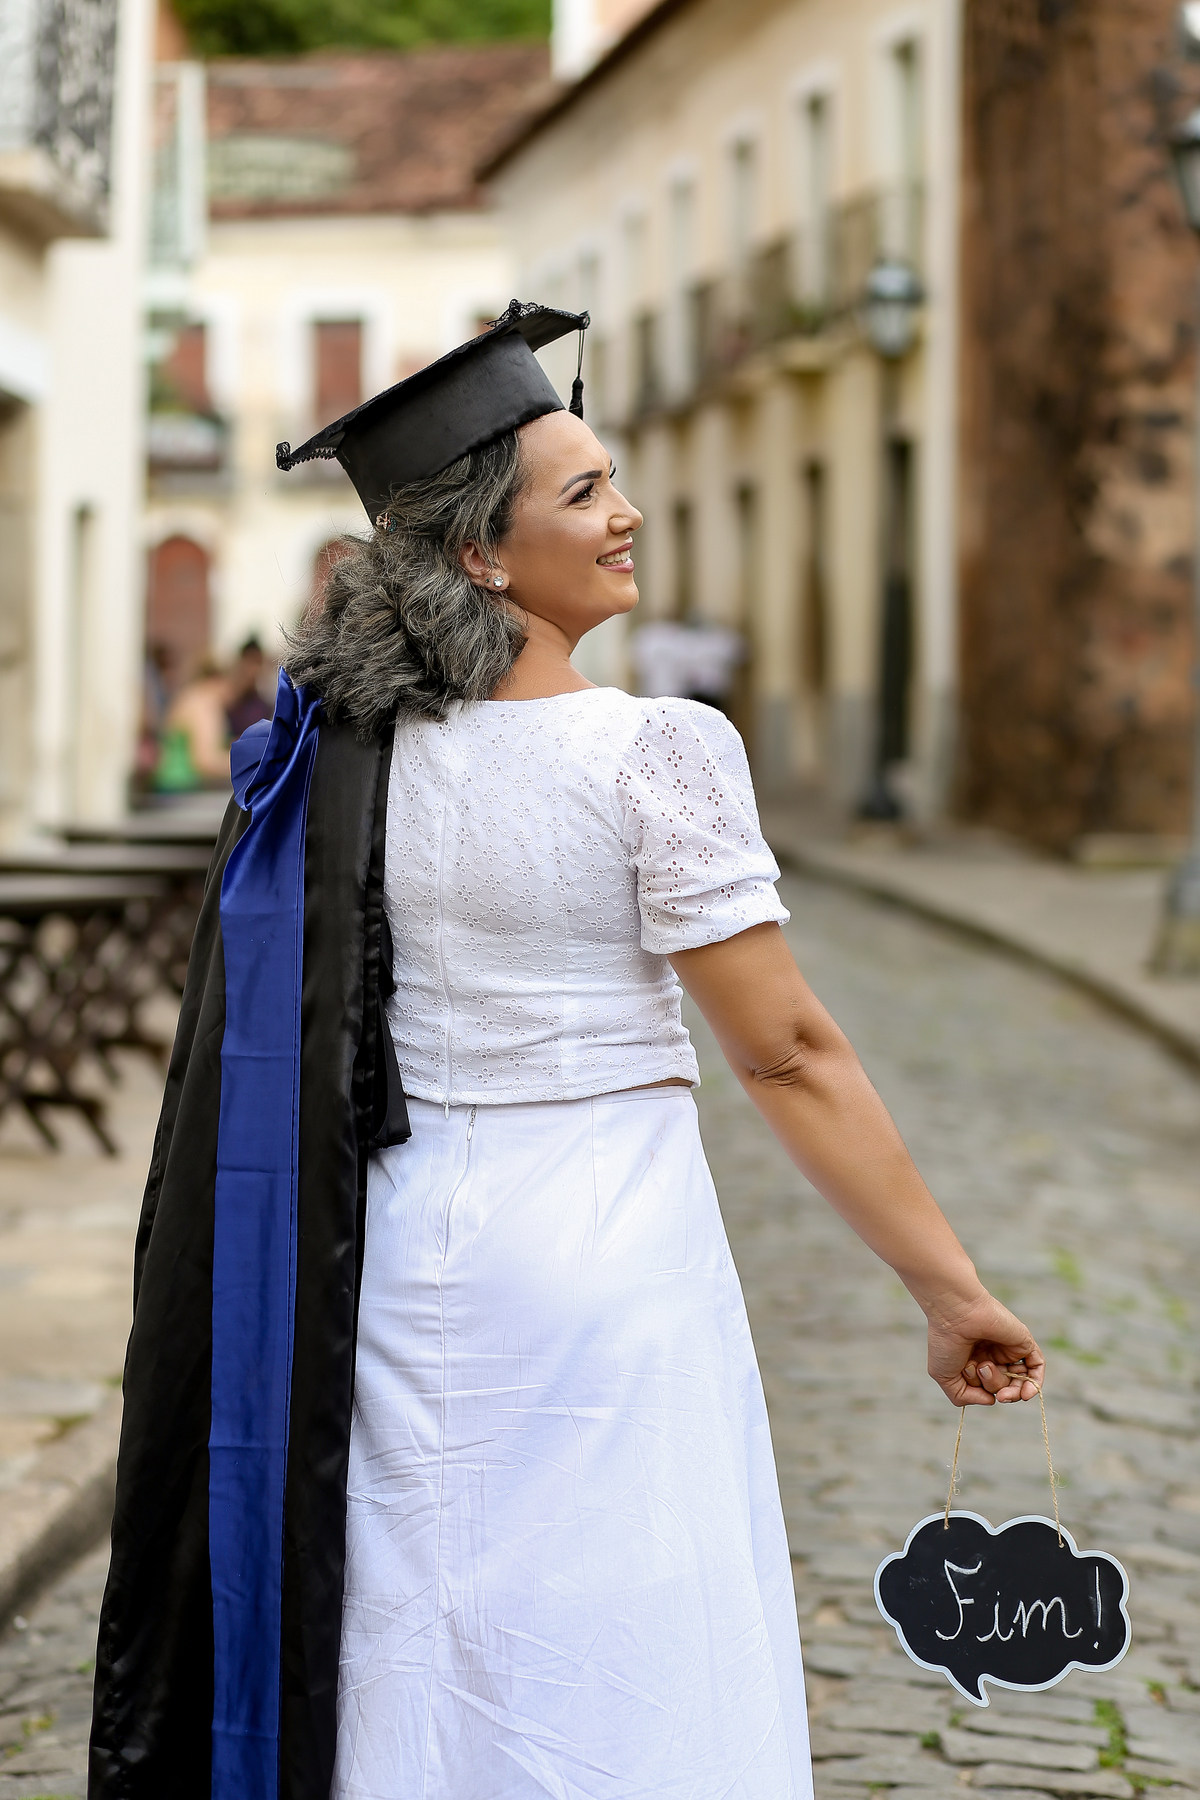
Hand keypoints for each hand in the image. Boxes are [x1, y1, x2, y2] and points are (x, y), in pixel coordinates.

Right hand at [925, 1288, 1044, 1406]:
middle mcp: (993, 1356)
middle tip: (982, 1371)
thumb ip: (964, 1396)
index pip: (988, 1389)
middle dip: (996, 1389)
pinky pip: (1037, 1367)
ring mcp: (1009, 1350)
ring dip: (1007, 1387)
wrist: (956, 1313)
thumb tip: (991, 1400)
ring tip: (988, 1368)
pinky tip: (1025, 1394)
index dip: (983, 1392)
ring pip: (1019, 1381)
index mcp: (974, 1363)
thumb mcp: (946, 1377)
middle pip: (1005, 1388)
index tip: (970, 1380)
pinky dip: (1035, 1384)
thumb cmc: (947, 1341)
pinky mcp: (1023, 1342)